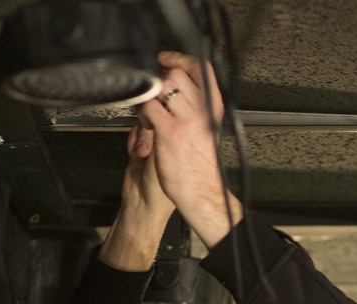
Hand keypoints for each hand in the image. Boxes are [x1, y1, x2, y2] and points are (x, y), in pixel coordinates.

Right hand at [99, 124, 174, 271]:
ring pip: (146, 123)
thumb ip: (164, 132)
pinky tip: (136, 155)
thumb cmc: (162, 188)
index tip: (160, 121)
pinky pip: (136, 132)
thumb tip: (161, 114)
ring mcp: (158, 144)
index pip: (179, 120)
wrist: (143, 203)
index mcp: (186, 145)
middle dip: (152, 128)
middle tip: (150, 142)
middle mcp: (173, 143)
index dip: (168, 117)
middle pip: (161, 119)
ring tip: (143, 154)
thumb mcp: (166, 154)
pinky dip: (133, 141)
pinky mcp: (142, 146)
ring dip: (141, 138)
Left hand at [137, 51, 242, 249]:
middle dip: (161, 83)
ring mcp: (185, 120)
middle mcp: (201, 112)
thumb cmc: (200, 168)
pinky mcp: (168, 132)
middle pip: (175, 75)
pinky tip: (148, 126)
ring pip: (161, 88)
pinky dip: (143, 113)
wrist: (199, 193)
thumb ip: (196, 108)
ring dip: (151, 99)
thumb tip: (177, 89)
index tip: (167, 59)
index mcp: (213, 110)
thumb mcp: (206, 131)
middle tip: (158, 100)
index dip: (180, 59)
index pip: (200, 69)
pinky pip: (149, 107)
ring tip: (154, 117)